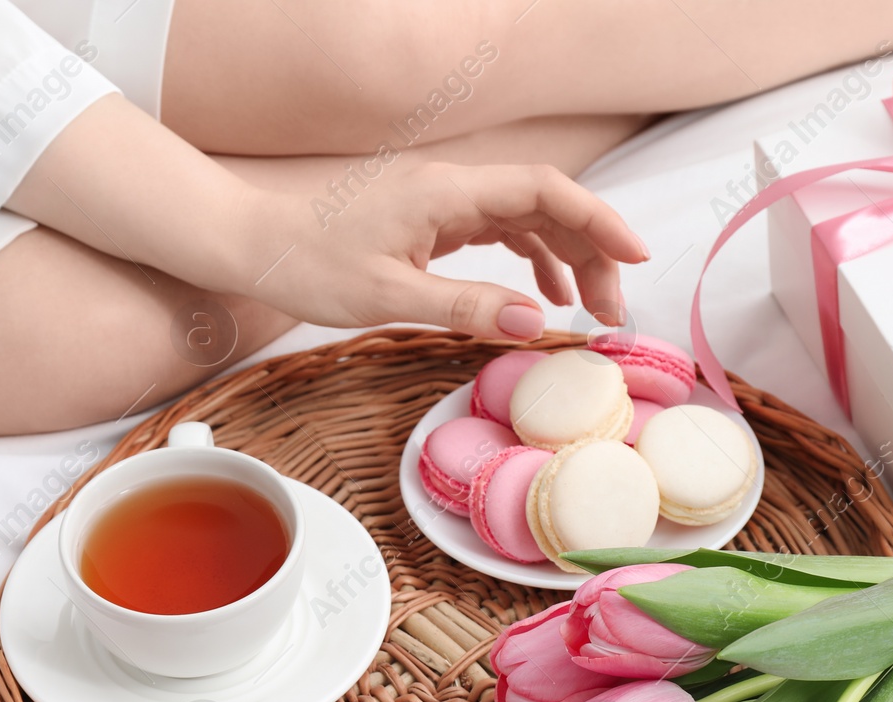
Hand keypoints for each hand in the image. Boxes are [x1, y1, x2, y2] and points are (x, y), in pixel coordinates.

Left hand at [234, 161, 648, 340]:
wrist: (258, 246)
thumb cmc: (311, 266)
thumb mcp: (387, 297)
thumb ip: (464, 308)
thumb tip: (536, 322)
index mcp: (447, 193)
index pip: (545, 191)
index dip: (598, 220)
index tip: (635, 258)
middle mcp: (452, 188)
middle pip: (547, 205)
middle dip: (591, 252)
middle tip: (613, 311)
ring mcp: (444, 203)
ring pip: (527, 220)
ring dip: (566, 258)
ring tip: (589, 310)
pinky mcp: (433, 221)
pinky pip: (500, 232)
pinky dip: (532, 260)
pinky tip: (543, 296)